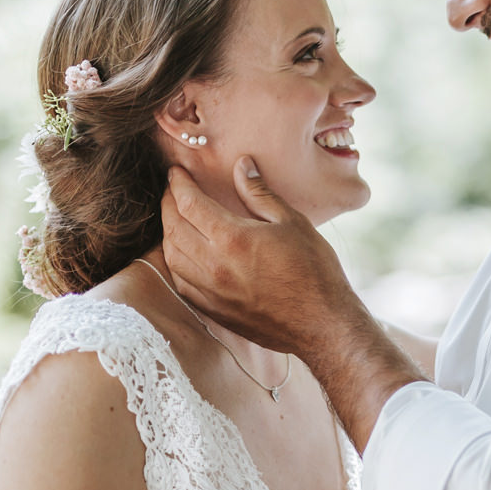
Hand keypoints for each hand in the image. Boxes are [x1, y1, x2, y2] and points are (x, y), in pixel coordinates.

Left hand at [159, 161, 357, 356]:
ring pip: (171, 255)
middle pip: (173, 227)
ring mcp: (211, 292)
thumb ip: (260, 193)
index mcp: (232, 239)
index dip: (178, 183)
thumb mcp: (292, 222)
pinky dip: (175, 261)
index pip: (189, 203)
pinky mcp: (213, 310)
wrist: (322, 324)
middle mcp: (214, 266)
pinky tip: (183, 252)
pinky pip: (181, 281)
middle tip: (173, 190)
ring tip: (175, 217)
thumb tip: (242, 165)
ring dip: (168, 232)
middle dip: (168, 203)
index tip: (177, 171)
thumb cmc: (314, 271)